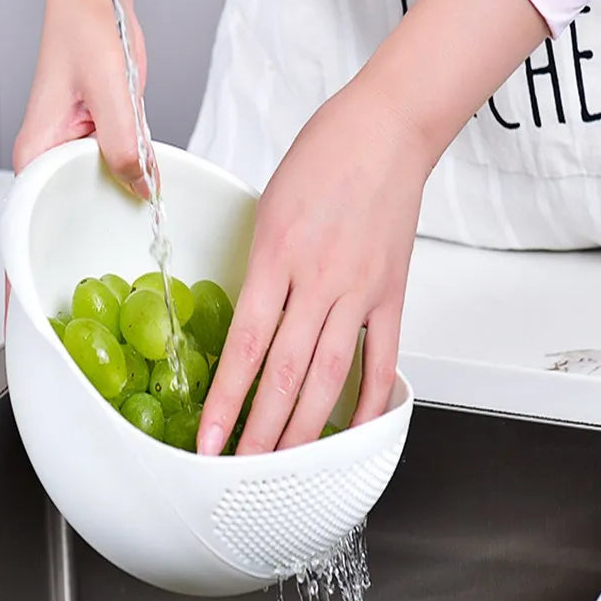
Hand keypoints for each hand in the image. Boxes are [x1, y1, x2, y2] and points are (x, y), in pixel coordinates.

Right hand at [6, 0, 144, 329]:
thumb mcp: (111, 92)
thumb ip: (124, 147)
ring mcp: (72, 157)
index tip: (27, 325)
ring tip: (114, 292)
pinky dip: (121, 208)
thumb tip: (141, 193)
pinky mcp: (96, 147)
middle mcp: (49, 163)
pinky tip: (139, 231)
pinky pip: (107, 187)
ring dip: (94, 243)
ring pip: (82, 211)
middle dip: (61, 273)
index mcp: (37, 157)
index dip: (22, 282)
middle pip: (51, 230)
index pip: (23, 232)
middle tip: (81, 324)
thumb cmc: (88, 30)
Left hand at [196, 0, 550, 454]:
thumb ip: (259, 267)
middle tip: (240, 472)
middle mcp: (318, 281)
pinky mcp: (393, 291)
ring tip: (285, 465)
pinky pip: (383, 356)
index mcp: (275, 256)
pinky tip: (354, 427)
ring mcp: (360, 290)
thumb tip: (249, 317)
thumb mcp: (267, 206)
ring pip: (330, 375)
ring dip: (305, 427)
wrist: (386, 128)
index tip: (207, 438)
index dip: (224, 401)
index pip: (245, 347)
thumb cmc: (323, 155)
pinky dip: (370, 397)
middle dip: (261, 432)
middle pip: (286, 374)